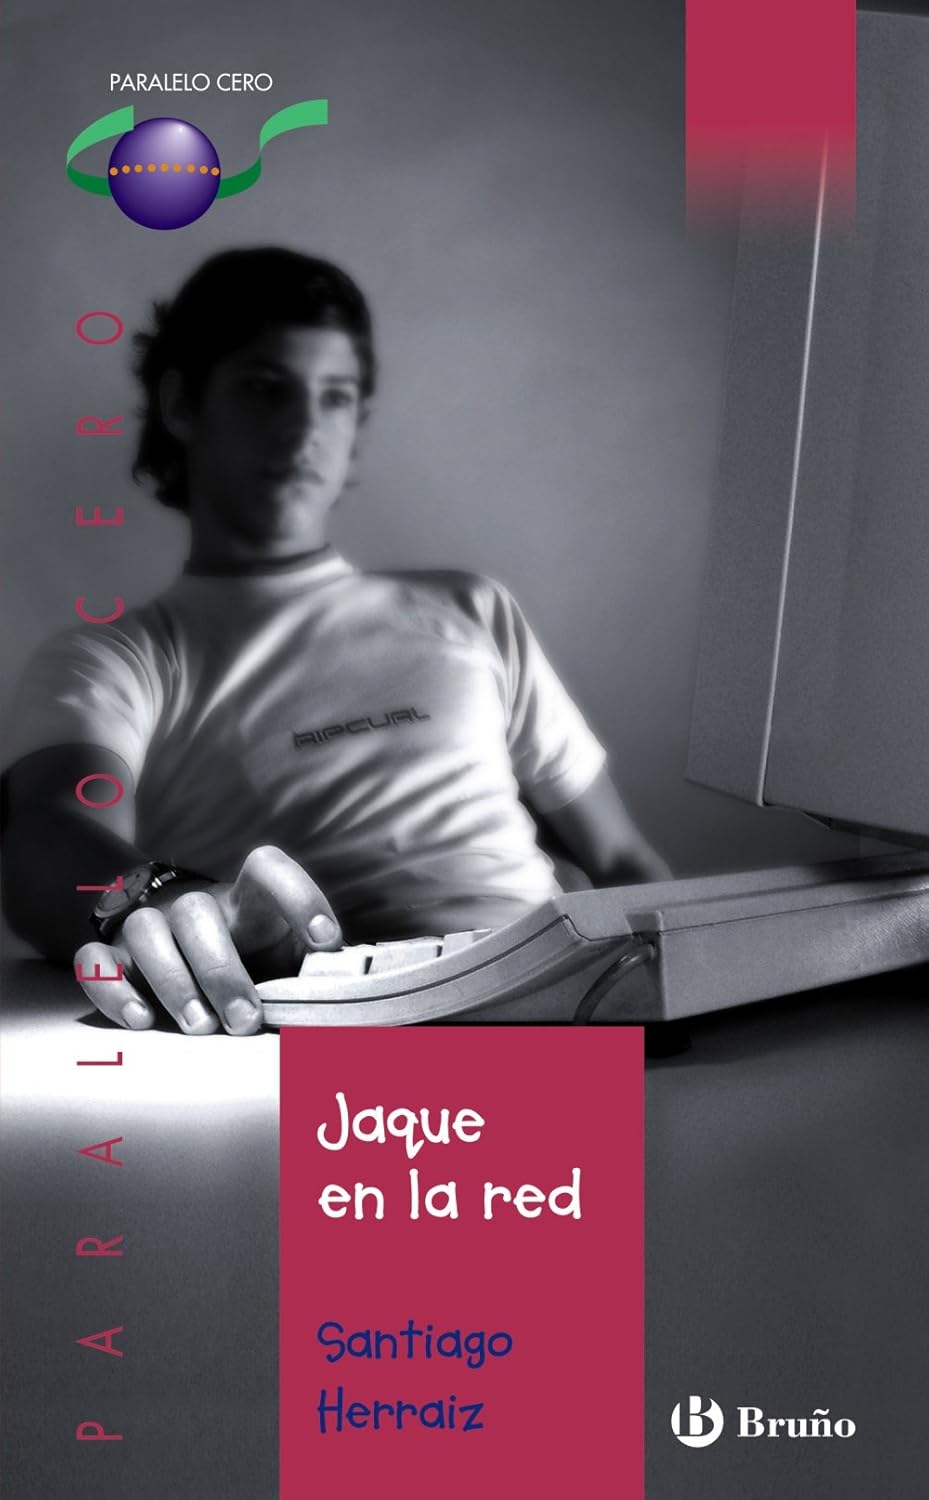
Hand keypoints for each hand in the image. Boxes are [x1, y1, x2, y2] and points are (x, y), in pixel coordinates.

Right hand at [73, 846, 341, 1035]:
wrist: (181, 952)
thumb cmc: (249, 964)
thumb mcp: (283, 964)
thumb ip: (315, 978)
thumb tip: (364, 1005)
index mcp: (247, 903)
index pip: (267, 868)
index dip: (299, 894)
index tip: (326, 943)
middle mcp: (196, 908)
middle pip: (198, 914)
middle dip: (223, 970)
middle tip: (246, 1021)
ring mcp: (149, 928)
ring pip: (145, 930)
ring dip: (173, 980)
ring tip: (199, 1027)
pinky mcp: (110, 957)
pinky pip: (94, 960)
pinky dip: (113, 989)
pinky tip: (141, 1022)